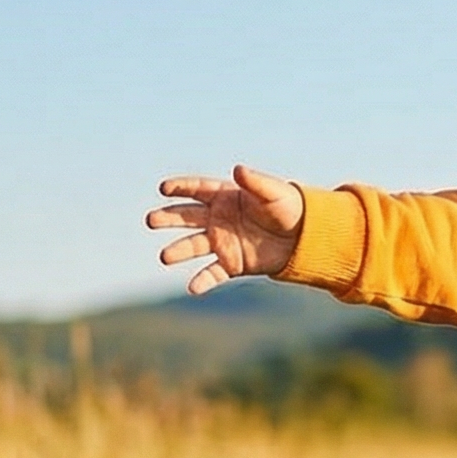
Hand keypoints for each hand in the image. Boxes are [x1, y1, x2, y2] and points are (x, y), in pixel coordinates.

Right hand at [146, 165, 305, 293]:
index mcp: (225, 196)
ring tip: (164, 257)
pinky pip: (213, 272)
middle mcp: (218, 219)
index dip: (180, 188)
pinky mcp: (233, 263)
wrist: (305, 237)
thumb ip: (254, 182)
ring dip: (179, 251)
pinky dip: (203, 281)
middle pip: (187, 217)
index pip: (196, 189)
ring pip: (194, 246)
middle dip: (169, 218)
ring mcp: (223, 242)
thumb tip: (237, 169)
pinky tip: (192, 288)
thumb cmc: (289, 208)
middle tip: (151, 220)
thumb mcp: (274, 192)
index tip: (164, 188)